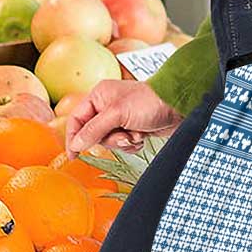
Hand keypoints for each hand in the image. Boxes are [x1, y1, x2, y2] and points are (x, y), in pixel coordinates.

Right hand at [65, 80, 183, 157]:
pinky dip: (132, 144)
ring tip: (136, 134)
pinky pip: (123, 144)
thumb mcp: (117, 114)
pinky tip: (142, 136)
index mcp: (99, 96)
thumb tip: (76, 144)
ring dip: (123, 142)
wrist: (178, 106)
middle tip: (123, 136)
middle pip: (93, 134)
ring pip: (109, 141)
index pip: (76, 119)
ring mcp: (120, 118)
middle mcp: (107, 106)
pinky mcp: (132, 128)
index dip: (73, 137)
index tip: (73, 155)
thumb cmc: (149, 102)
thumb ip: (94, 129)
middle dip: (110, 139)